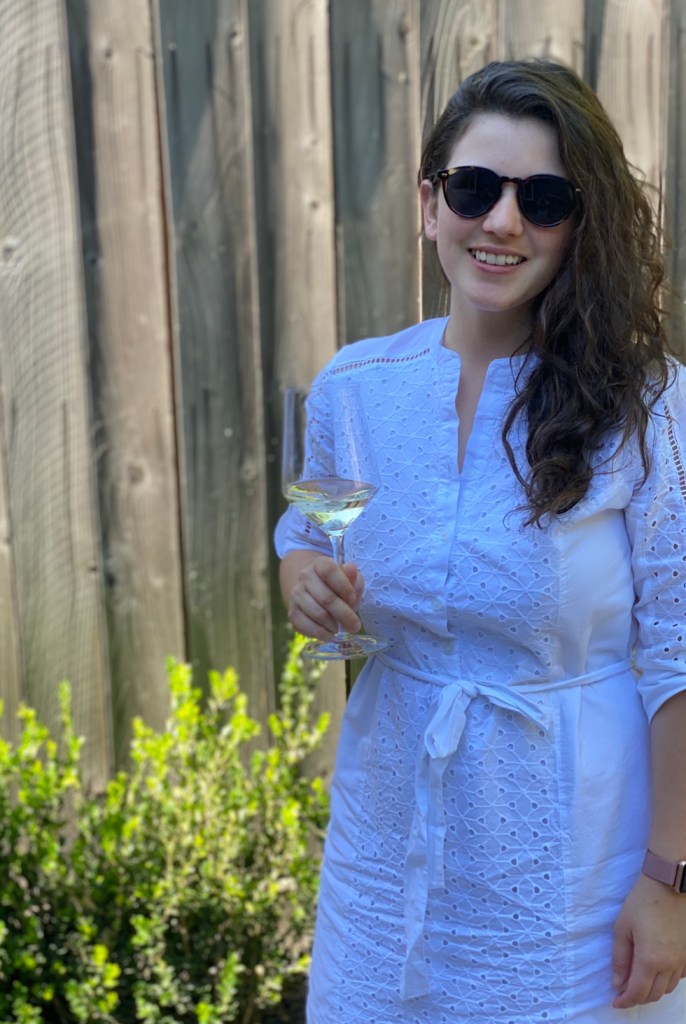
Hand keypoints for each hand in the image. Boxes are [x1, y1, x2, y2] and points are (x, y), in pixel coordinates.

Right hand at [286, 556, 363, 639]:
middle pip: (326, 597)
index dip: (344, 586)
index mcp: (319, 564)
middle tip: (355, 626)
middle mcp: (305, 577)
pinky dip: (322, 633)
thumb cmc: (339, 588)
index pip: (329, 571)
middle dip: (344, 614)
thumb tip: (351, 569)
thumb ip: (353, 578)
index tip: (353, 599)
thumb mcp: (351, 581)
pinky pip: (307, 626)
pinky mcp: (292, 613)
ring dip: (333, 625)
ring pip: (318, 614)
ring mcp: (296, 595)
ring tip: (341, 628)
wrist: (316, 595)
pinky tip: (330, 633)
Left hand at [612, 873, 685, 1007]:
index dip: (626, 1001)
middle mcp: (670, 965)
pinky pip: (679, 977)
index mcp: (650, 960)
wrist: (669, 885)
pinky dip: (666, 980)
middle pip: (654, 994)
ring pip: (667, 988)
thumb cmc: (642, 902)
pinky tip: (656, 970)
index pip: (638, 993)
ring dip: (652, 989)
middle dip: (638, 997)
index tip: (616, 1002)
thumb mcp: (622, 927)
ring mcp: (682, 960)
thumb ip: (620, 958)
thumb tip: (618, 982)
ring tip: (638, 980)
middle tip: (624, 991)